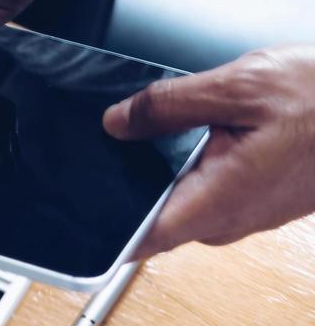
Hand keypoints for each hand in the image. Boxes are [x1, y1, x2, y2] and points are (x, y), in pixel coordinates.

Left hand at [104, 46, 314, 257]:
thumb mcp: (238, 86)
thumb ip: (167, 106)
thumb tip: (116, 123)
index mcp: (218, 200)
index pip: (140, 239)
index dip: (100, 235)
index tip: (68, 222)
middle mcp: (229, 218)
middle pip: (152, 216)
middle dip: (124, 184)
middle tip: (106, 143)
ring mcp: (245, 212)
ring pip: (178, 199)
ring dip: (159, 171)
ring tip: (147, 127)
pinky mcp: (257, 198)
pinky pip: (205, 189)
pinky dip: (190, 164)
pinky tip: (190, 132)